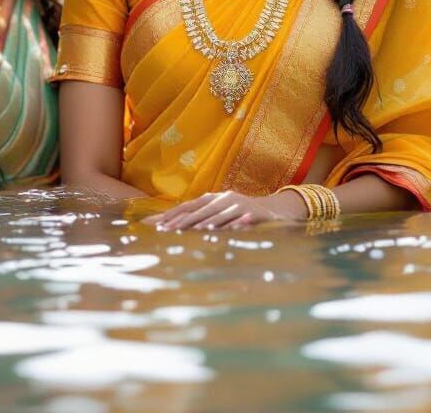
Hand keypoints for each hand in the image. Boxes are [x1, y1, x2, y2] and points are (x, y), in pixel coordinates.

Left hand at [144, 189, 307, 230]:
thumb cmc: (243, 215)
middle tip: (162, 231)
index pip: (188, 206)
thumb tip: (175, 229)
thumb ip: (203, 220)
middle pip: (198, 210)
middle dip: (179, 221)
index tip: (153, 225)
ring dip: (199, 223)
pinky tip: (218, 232)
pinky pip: (237, 221)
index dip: (170, 215)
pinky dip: (227, 225)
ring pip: (216, 215)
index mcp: (214, 199)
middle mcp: (224, 198)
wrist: (276, 211)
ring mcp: (238, 204)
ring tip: (185, 231)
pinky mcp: (252, 213)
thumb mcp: (222, 216)